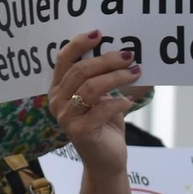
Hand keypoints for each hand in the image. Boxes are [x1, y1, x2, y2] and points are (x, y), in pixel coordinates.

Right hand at [50, 31, 141, 176]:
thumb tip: (121, 51)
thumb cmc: (104, 124)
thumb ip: (101, 76)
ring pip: (91, 87)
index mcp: (58, 89)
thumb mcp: (101, 96)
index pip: (64, 59)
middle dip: (107, 60)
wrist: (106, 160)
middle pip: (80, 71)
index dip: (80, 43)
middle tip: (129, 55)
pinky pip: (101, 109)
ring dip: (116, 77)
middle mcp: (57, 102)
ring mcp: (67, 118)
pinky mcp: (81, 132)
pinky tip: (128, 101)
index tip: (100, 33)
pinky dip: (118, 102)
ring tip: (135, 72)